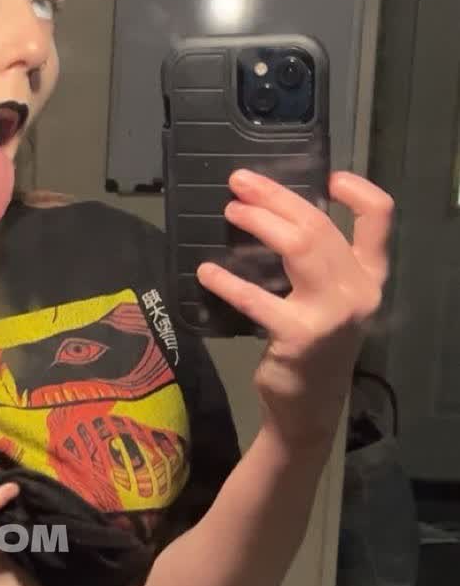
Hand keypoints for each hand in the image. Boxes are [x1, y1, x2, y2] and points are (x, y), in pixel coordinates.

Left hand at [196, 169, 393, 449]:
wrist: (308, 410)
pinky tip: (206, 272)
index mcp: (370, 276)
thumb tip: (272, 218)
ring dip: (260, 223)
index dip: (358, 191)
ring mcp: (332, 313)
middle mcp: (358, 289)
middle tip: (240, 182)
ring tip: (231, 211)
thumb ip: (319, 266)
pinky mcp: (299, 336)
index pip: (379, 219)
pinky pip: (258, 299)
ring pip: (299, 247)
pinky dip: (228, 282)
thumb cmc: (313, 349)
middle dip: (277, 197)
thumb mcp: (329, 303)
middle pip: (320, 225)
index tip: (328, 176)